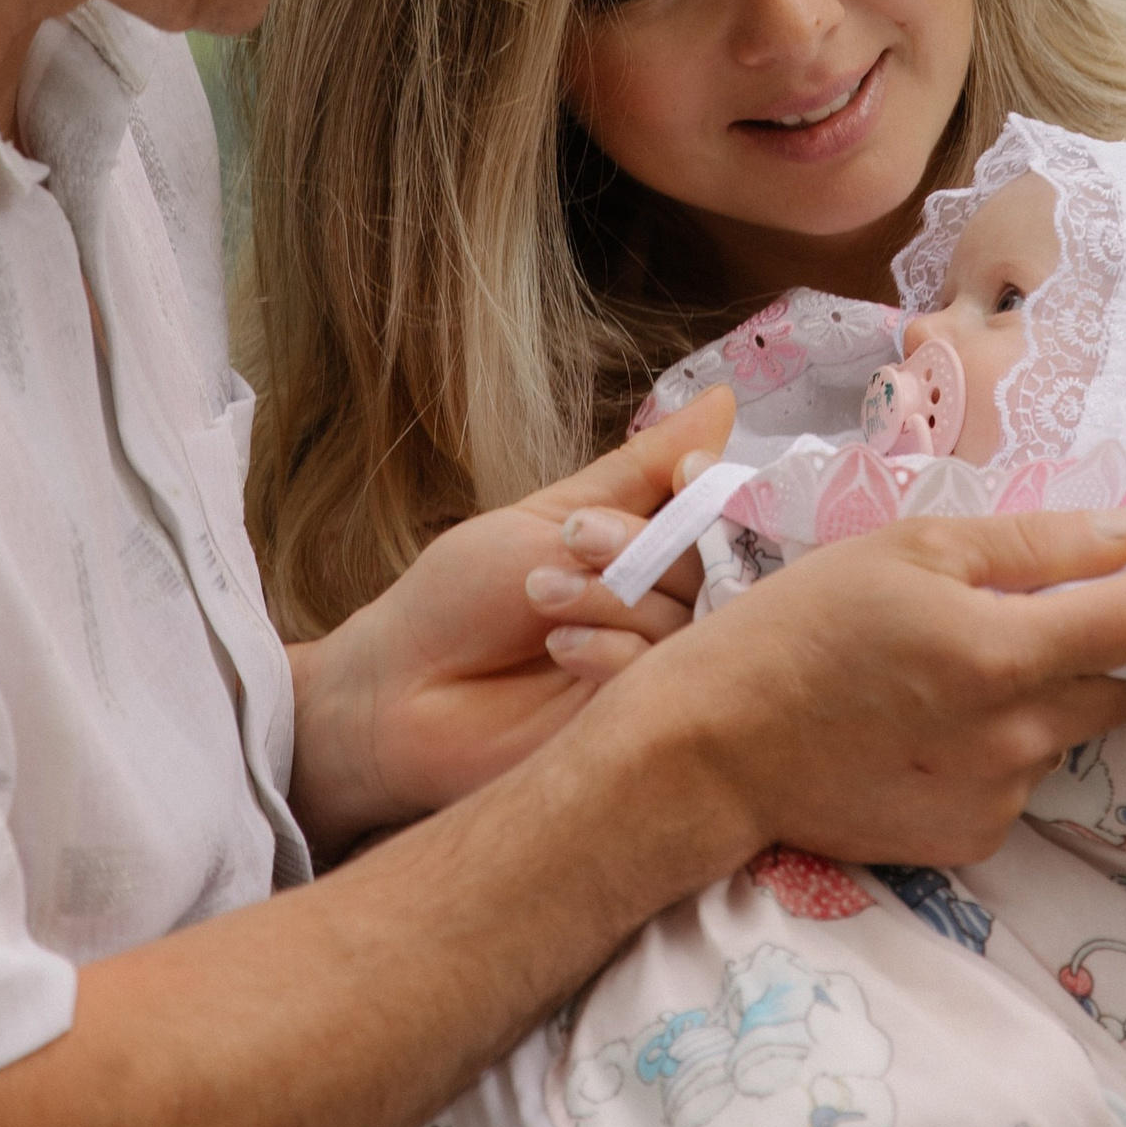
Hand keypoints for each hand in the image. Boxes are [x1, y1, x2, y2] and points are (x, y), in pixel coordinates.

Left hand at [289, 394, 733, 852]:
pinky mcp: (637, 726)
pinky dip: (614, 650)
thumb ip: (642, 471)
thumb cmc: (466, 593)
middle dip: (645, 545)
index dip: (716, 492)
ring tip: (542, 594)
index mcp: (653, 555)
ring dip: (615, 596)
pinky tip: (560, 648)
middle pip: (716, 567)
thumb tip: (723, 399)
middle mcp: (668, 613)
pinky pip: (662, 677)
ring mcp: (655, 675)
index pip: (725, 518)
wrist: (400, 685)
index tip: (688, 474)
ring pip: (690, 621)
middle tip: (576, 539)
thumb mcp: (554, 515)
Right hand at [643, 509, 1125, 874]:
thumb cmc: (804, 623)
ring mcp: (998, 798)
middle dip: (1105, 636)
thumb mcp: (912, 548)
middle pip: (1122, 681)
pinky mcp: (971, 840)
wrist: (718, 744)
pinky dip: (1000, 742)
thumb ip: (1037, 543)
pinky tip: (930, 722)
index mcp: (1004, 653)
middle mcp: (1017, 738)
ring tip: (952, 664)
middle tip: (1041, 600)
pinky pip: (1021, 779)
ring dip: (1043, 690)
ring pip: (1067, 729)